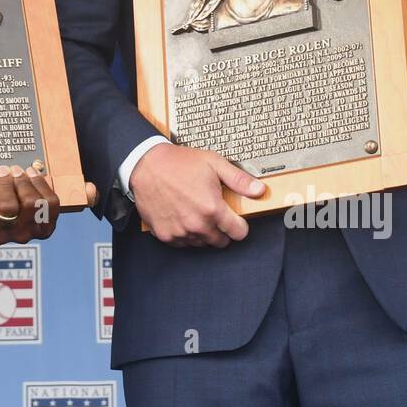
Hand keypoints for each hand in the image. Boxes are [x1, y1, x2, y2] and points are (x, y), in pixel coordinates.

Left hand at [0, 164, 79, 244]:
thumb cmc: (22, 209)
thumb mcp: (44, 204)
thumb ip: (73, 196)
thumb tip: (91, 189)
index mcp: (44, 227)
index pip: (50, 205)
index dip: (41, 185)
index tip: (32, 170)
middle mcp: (26, 234)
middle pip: (30, 205)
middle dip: (23, 182)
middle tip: (15, 169)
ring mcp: (4, 234)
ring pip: (8, 208)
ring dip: (5, 185)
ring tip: (2, 172)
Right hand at [128, 143, 267, 247]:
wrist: (146, 165)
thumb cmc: (179, 163)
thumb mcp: (213, 163)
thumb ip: (239, 180)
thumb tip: (259, 190)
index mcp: (213, 209)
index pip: (239, 233)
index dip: (240, 225)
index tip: (235, 220)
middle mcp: (197, 225)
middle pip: (220, 242)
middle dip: (221, 230)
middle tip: (213, 213)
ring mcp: (180, 232)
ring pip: (201, 243)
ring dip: (202, 232)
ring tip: (195, 212)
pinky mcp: (165, 235)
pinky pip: (182, 243)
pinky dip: (184, 234)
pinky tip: (182, 216)